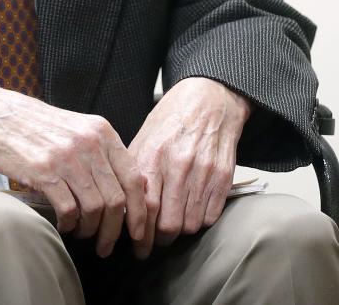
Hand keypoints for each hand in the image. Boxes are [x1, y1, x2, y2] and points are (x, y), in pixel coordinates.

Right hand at [0, 85, 148, 256]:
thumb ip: (102, 154)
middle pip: (117, 200)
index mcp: (101, 130)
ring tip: (83, 235)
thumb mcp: (76, 129)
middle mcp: (88, 142)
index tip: (138, 233)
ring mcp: (66, 157)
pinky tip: (64, 225)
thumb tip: (130, 194)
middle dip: (115, 231)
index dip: (140, 212)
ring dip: (91, 230)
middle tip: (107, 245)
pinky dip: (70, 224)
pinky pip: (69, 210)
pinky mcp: (44, 171)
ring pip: (95, 208)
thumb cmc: (36, 126)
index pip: (134, 179)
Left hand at [128, 77, 250, 258]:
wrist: (208, 100)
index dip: (140, 233)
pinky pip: (211, 216)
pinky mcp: (224, 177)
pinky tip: (190, 214)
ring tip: (171, 228)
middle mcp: (178, 165)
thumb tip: (122, 202)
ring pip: (191, 224)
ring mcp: (204, 172)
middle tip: (154, 242)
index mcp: (153, 154)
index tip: (137, 246)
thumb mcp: (144, 137)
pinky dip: (199, 221)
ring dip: (180, 232)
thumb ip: (135, 169)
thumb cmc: (170, 119)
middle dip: (159, 239)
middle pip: (169, 222)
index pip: (144, 206)